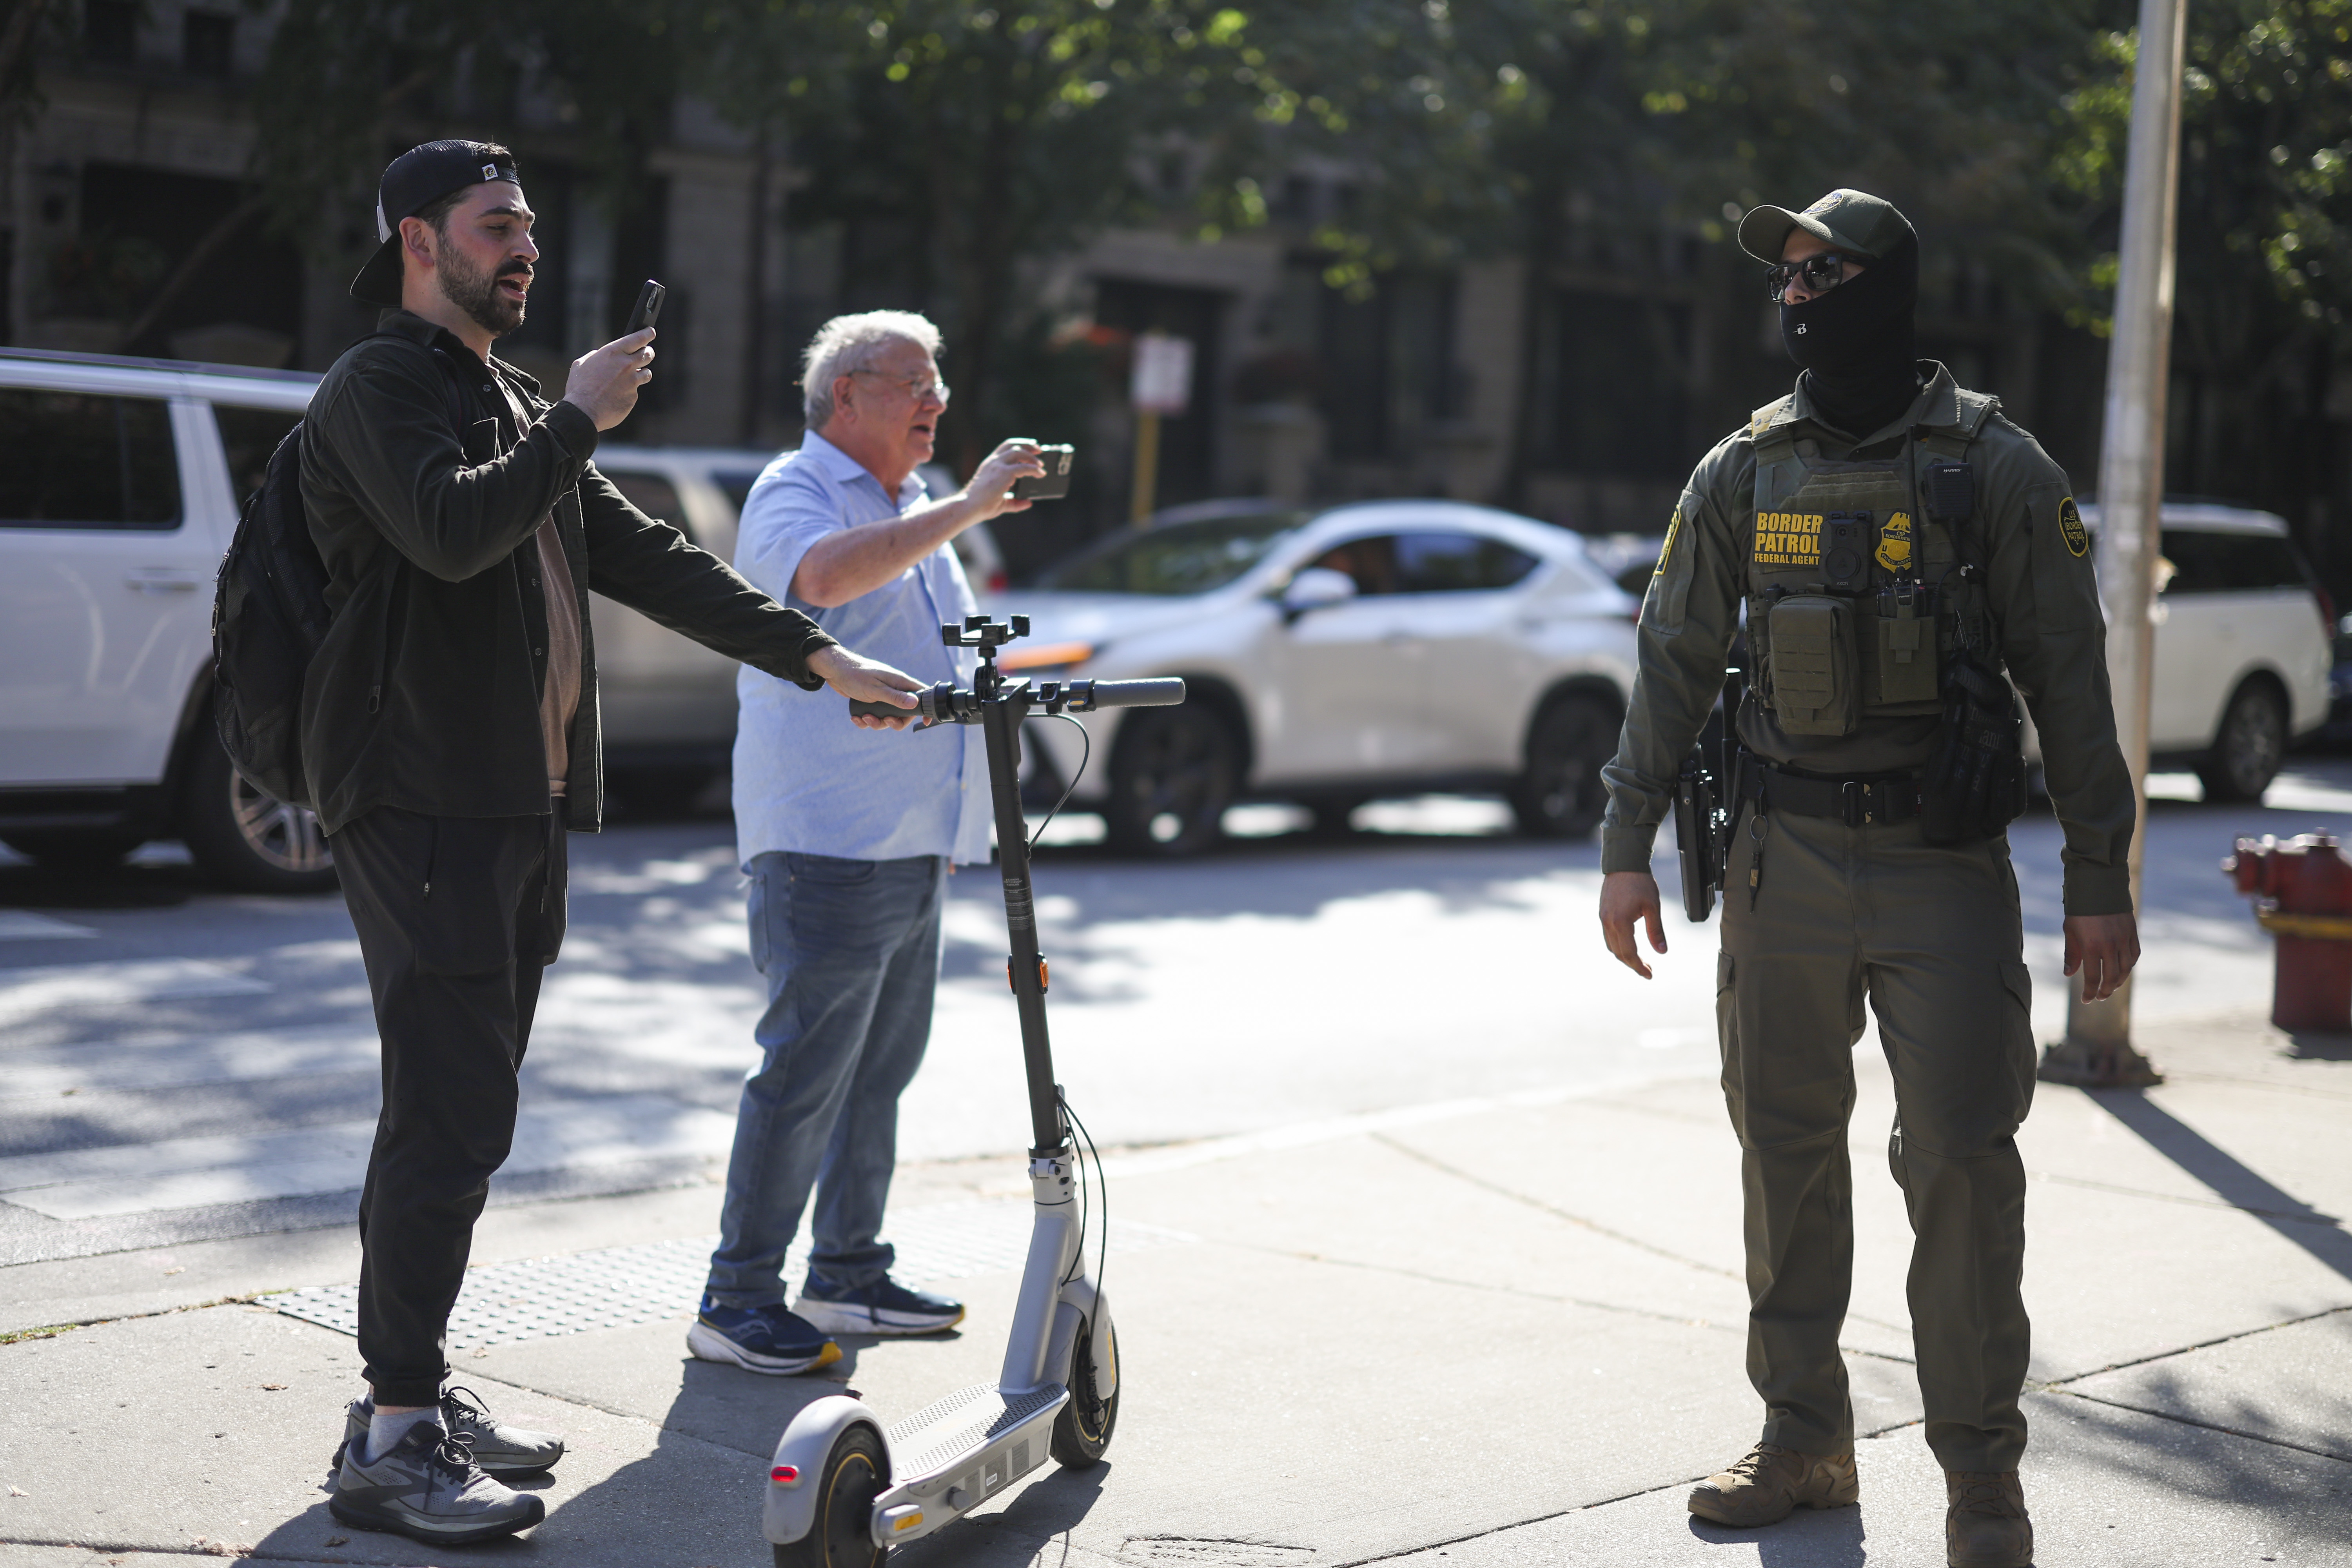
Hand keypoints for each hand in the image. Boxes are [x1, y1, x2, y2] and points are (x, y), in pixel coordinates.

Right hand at [559, 328, 655, 430]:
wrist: (583, 412)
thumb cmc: (579, 387)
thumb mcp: (582, 364)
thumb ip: (595, 356)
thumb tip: (599, 355)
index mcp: (612, 352)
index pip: (637, 338)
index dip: (646, 334)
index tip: (650, 331)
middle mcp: (626, 365)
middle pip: (648, 354)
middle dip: (647, 353)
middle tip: (645, 353)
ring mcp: (632, 381)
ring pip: (646, 373)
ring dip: (640, 373)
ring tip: (629, 377)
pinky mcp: (633, 396)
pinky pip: (635, 391)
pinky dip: (629, 391)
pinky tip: (617, 395)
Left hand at [808, 644, 923, 729]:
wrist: (835, 670)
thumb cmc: (856, 675)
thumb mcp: (876, 689)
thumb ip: (895, 697)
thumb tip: (915, 703)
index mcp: (899, 682)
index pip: (921, 694)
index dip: (925, 709)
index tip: (925, 721)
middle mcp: (893, 690)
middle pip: (904, 712)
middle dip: (894, 722)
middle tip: (885, 721)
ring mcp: (883, 696)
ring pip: (888, 717)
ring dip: (876, 722)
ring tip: (864, 718)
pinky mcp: (871, 702)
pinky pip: (874, 717)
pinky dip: (865, 721)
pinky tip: (856, 718)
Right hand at [959, 438, 1047, 518]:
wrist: (970, 507)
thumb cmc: (981, 506)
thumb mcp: (1001, 502)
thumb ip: (1014, 502)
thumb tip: (1028, 503)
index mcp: (990, 464)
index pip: (1005, 447)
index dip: (1019, 444)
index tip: (1030, 446)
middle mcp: (993, 462)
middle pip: (1012, 445)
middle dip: (1028, 445)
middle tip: (1040, 449)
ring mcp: (998, 465)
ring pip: (1019, 452)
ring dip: (1032, 456)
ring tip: (1041, 464)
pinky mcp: (1004, 473)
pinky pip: (1024, 467)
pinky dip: (1034, 469)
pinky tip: (1041, 474)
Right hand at [1599, 870, 1666, 978]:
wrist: (1623, 864)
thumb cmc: (1640, 883)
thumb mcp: (1652, 907)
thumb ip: (1656, 931)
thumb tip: (1662, 951)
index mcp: (1620, 923)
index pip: (1629, 953)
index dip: (1639, 967)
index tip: (1649, 975)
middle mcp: (1608, 923)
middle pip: (1618, 953)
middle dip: (1633, 964)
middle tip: (1647, 970)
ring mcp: (1603, 918)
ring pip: (1612, 946)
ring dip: (1624, 956)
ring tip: (1639, 960)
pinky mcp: (1603, 913)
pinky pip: (1608, 936)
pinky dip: (1619, 945)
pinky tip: (1629, 944)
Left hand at [2063, 912, 2139, 1002]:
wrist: (2098, 886)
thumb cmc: (2079, 910)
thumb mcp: (2070, 931)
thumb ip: (2071, 954)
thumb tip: (2069, 974)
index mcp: (2091, 946)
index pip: (2093, 978)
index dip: (2090, 992)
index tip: (2087, 1000)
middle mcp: (2110, 945)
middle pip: (2112, 977)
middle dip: (2106, 990)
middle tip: (2100, 997)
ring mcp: (2123, 939)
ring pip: (2126, 968)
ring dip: (2119, 980)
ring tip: (2111, 986)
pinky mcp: (2132, 932)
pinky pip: (2134, 954)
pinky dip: (2129, 965)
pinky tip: (2123, 970)